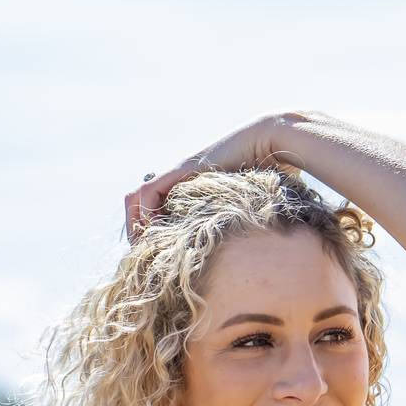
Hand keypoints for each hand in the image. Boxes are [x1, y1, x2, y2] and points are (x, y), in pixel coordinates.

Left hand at [123, 111, 306, 243]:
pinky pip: (146, 192)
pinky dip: (143, 215)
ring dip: (135, 227)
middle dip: (136, 233)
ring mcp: (177, 173)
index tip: (154, 261)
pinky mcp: (180, 170)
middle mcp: (177, 180)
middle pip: (138, 204)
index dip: (148, 235)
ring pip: (136, 198)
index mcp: (188, 191)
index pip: (152, 210)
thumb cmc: (268, 177)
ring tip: (144, 251)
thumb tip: (244, 258)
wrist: (269, 145)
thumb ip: (234, 227)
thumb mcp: (242, 211)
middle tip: (144, 261)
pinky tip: (151, 235)